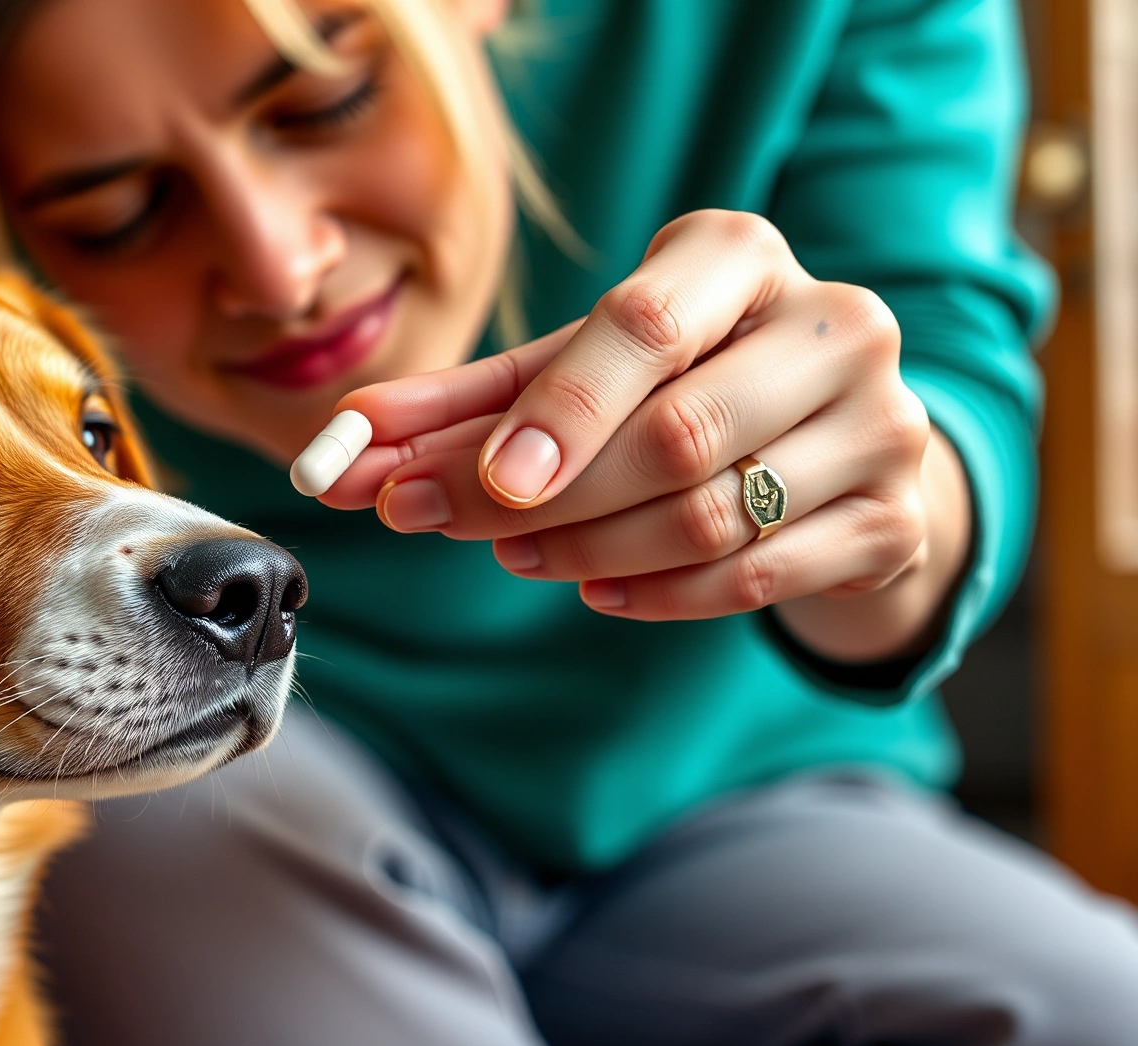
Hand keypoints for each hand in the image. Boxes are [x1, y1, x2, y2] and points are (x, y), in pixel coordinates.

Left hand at [321, 210, 971, 663]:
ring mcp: (882, 426)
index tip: (466, 479)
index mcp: (742, 258)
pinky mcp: (895, 522)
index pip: (642, 327)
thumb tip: (343, 446)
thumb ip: (462, 403)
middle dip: (540, 499)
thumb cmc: (674, 381)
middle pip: (672, 437)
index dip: (550, 413)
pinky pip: (755, 577)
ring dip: (586, 550)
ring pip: (710, 516)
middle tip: (440, 525)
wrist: (828, 438)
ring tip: (516, 553)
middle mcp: (835, 326)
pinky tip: (594, 587)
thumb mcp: (574, 369)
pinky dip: (656, 594)